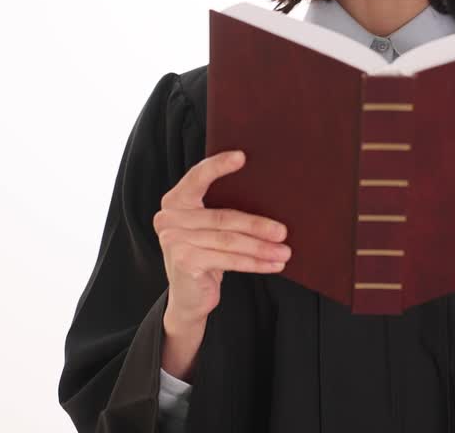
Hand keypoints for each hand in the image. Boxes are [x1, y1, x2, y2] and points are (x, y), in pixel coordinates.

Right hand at [153, 150, 290, 327]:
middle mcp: (169, 217)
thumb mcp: (209, 230)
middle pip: (222, 217)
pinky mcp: (184, 261)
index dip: (218, 166)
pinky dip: (254, 263)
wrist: (188, 298)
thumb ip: (222, 213)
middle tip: (283, 231)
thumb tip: (269, 199)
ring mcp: (173, 240)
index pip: (197, 177)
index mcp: (175, 200)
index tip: (242, 157)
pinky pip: (228, 260)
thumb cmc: (205, 256)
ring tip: (285, 251)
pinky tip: (273, 265)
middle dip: (257, 225)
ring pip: (229, 241)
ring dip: (261, 247)